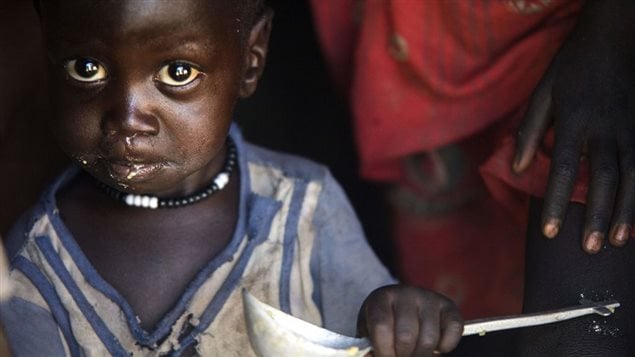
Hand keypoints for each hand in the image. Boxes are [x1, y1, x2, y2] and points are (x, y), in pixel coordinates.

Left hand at [357, 285, 462, 356]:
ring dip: (422, 355)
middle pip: (406, 336)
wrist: (402, 306)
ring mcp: (429, 298)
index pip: (381, 326)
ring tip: (414, 354)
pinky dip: (446, 346)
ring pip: (429, 339)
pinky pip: (453, 331)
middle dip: (403, 356)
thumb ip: (371, 348)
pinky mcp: (448, 306)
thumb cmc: (384, 324)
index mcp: (381, 298)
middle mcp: (406, 293)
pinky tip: (435, 347)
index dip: (383, 350)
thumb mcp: (370, 333)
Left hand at [513, 0, 634, 252]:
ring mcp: (630, 130)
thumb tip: (520, 168)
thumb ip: (531, 131)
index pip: (564, 170)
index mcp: (575, 121)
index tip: (549, 232)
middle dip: (594, 216)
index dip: (556, 203)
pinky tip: (634, 219)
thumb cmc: (571, 69)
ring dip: (623, 212)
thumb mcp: (542, 93)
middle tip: (586, 248)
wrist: (615, 40)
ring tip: (614, 242)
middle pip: (602, 180)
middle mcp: (606, 130)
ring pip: (630, 179)